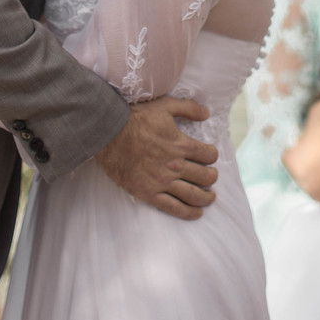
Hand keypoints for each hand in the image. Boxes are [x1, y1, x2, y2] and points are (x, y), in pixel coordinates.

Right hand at [95, 97, 218, 221]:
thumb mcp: (164, 106)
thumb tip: (206, 113)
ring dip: (206, 197)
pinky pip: (174, 208)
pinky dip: (189, 213)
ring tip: (209, 197)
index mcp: (181, 144)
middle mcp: (176, 165)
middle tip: (210, 177)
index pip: (209, 155)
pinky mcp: (149, 193)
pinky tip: (196, 213)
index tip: (208, 156)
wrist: (108, 134)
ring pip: (194, 195)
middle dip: (212, 177)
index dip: (212, 155)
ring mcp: (163, 181)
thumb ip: (188, 108)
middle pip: (206, 177)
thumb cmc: (135, 118)